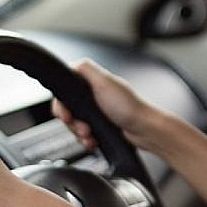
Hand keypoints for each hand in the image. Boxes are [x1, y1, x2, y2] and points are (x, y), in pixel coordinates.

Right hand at [51, 59, 168, 152]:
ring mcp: (98, 112)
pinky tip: (92, 142)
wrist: (144, 130)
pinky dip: (86, 140)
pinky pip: (84, 135)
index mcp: (93, 83)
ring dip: (79, 133)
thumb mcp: (104, 83)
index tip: (66, 115)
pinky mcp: (101, 127)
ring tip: (89, 136)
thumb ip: (86, 70)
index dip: (62, 105)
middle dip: (72, 123)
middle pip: (68, 110)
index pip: (65, 92)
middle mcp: (94, 97)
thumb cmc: (128, 107)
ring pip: (75, 124)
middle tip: (82, 128)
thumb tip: (71, 64)